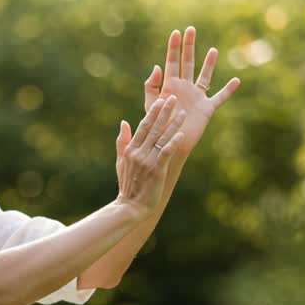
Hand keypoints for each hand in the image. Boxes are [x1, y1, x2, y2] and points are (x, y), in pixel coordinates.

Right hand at [114, 95, 186, 215]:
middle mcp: (139, 152)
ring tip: (183, 113)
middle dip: (164, 112)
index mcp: (130, 149)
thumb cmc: (128, 184)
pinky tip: (181, 134)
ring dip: (173, 124)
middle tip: (174, 98)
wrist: (131, 206)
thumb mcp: (121, 161)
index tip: (161, 100)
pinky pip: (166, 153)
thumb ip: (122, 141)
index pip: (143, 126)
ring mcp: (147, 161)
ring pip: (162, 138)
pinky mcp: (156, 170)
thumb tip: (124, 122)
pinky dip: (173, 143)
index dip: (153, 112)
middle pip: (154, 128)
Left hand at [137, 27, 240, 155]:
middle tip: (191, 29)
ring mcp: (197, 97)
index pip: (172, 62)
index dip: (174, 47)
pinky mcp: (206, 108)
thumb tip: (157, 67)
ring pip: (205, 76)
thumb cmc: (157, 126)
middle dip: (189, 46)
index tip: (176, 32)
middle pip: (188, 63)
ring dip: (209, 64)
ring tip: (213, 50)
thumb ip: (151, 87)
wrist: (169, 143)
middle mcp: (184, 87)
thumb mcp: (150, 105)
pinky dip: (228, 90)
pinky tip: (236, 81)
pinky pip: (220, 97)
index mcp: (170, 85)